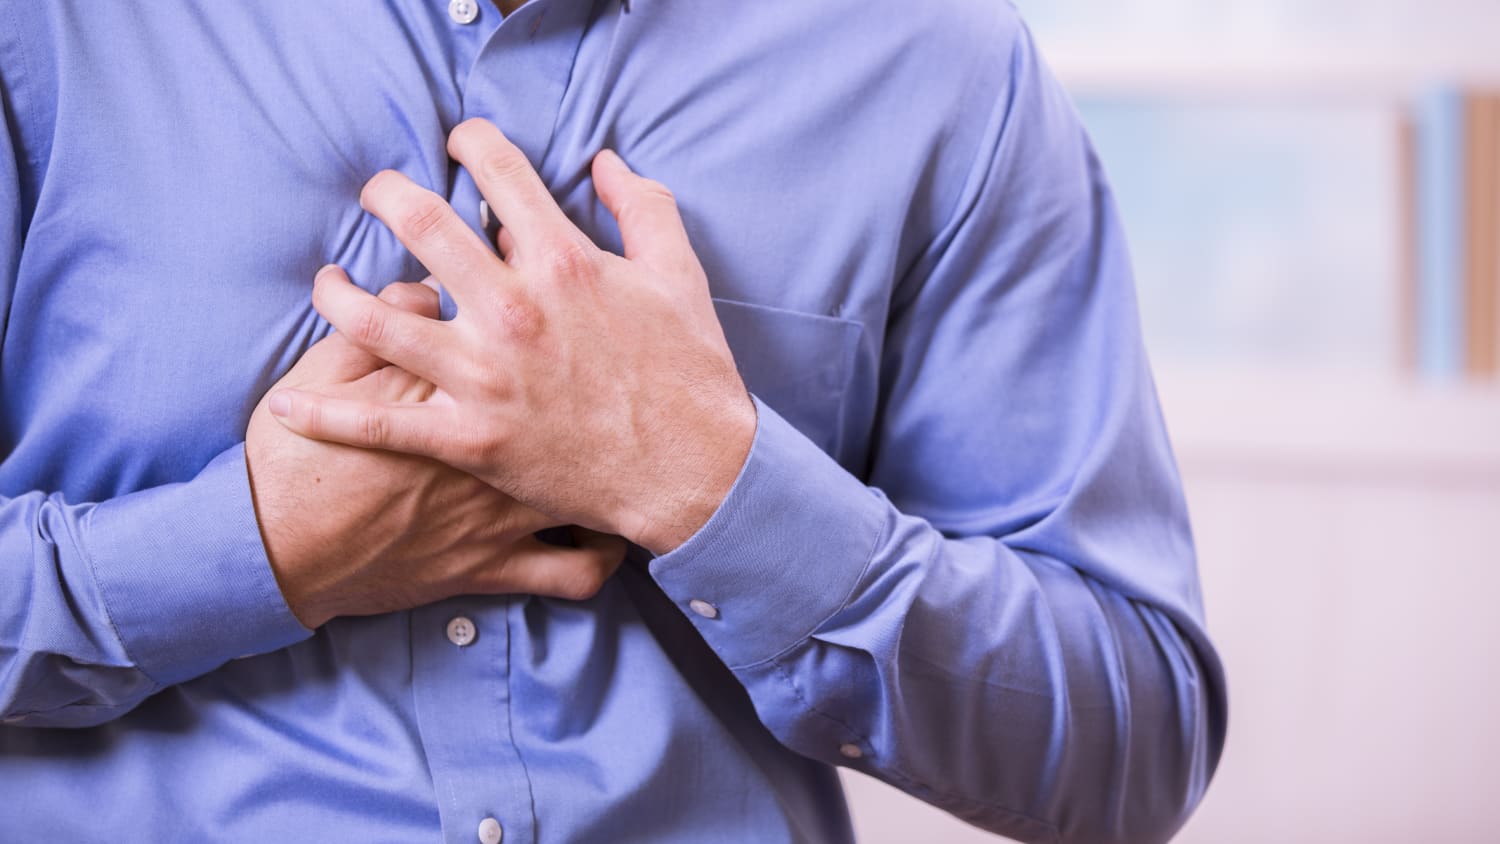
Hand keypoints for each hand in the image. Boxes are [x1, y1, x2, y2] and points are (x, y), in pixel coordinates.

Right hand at [246, 280, 626, 628]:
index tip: (534, 284)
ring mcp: (506, 508)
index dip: (534, 294)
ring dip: (617, 460)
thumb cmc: (297, 457)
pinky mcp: (500, 563)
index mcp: (460, 381)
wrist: (278, 548)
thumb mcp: (329, 368)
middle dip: (593, 362)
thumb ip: (388, 318)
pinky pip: (578, 568)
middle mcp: (500, 441)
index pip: (523, 323)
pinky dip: (602, 554)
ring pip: (599, 480)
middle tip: (593, 353)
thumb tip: (428, 288)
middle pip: (576, 390)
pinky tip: (609, 532)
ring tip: (623, 439)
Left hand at [268, 119, 756, 554]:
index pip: (497, 171)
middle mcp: (513, 309)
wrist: (695, 472)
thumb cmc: (690, 373)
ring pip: (375, 321)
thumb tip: (605, 161)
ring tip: (329, 282)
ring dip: (338, 293)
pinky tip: (289, 401)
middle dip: (386, 194)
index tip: (458, 142)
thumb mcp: (680, 275)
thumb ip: (644, 206)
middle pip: (419, 224)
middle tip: (376, 194)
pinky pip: (380, 424)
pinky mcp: (470, 439)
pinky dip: (327, 413)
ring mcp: (485, 377)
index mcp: (563, 261)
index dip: (470, 141)